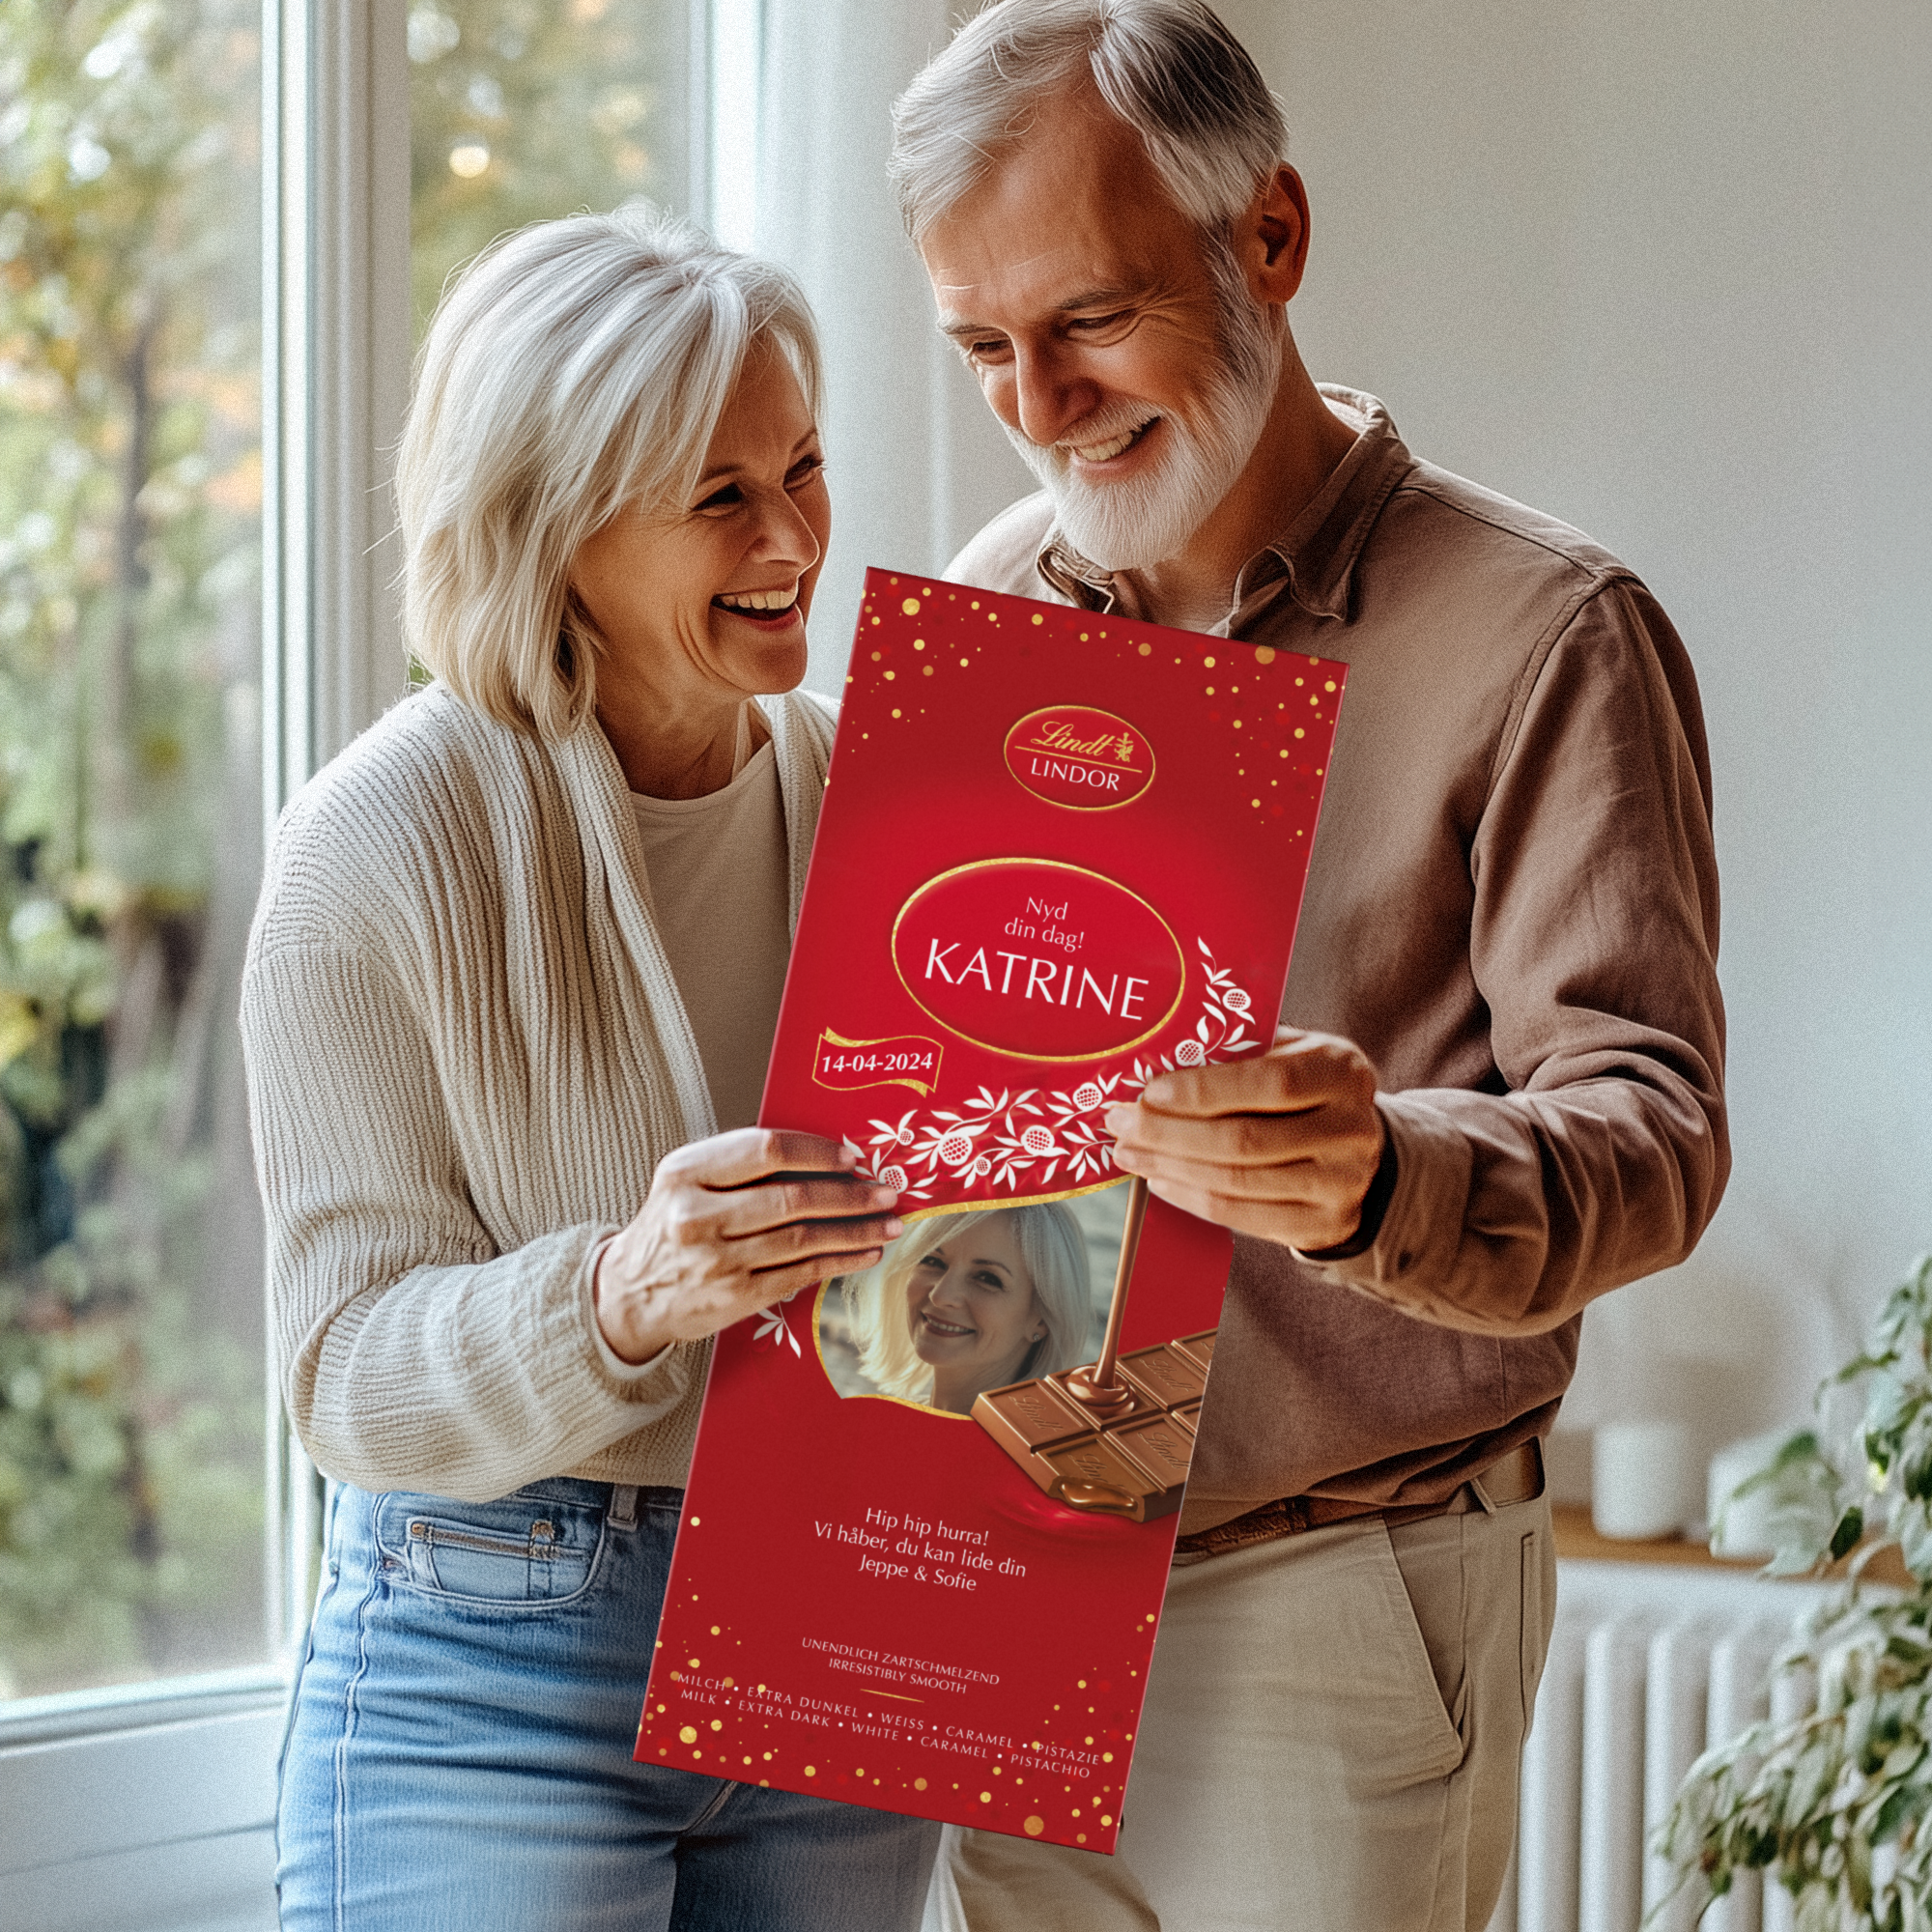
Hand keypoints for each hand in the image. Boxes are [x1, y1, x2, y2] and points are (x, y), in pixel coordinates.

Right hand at [593, 1129, 900, 1363]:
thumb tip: (824, 1157)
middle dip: (850, 1196)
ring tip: (888, 1224)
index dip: (816, 1152)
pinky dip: (840, 1262)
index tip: (851, 1158)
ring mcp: (717, 1259)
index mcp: (685, 1172)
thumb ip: (739, 1165)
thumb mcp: (686, 1181)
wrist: (629, 1293)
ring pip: (803, 1238)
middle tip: (886, 1192)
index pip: (765, 1150)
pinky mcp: (735, 1296)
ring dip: (855, 1231)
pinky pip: (801, 1273)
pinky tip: (865, 1254)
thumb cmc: (671, 1226)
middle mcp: (697, 1215)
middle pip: (792, 1198)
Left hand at [1104, 1027, 1384, 1251]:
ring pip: (1237, 1181)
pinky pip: (1244, 1217)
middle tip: (1121, 1123)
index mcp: (1341, 1072)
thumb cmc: (1302, 1088)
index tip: (1149, 1091)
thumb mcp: (1286, 1053)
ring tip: (1129, 1152)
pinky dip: (1192, 1199)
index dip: (1203, 1090)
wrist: (1354, 1146)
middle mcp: (1351, 1129)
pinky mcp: (1325, 1224)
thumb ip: (1236, 1053)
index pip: (1269, 1083)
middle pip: (1245, 1139)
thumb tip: (1155, 1061)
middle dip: (1169, 1133)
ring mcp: (1342, 1183)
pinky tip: (1160, 1181)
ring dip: (1170, 1168)